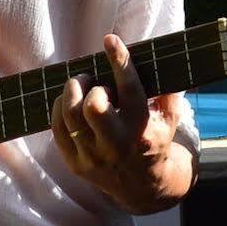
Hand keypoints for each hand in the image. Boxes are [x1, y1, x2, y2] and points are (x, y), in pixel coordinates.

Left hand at [50, 35, 179, 210]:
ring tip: (80, 86)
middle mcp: (117, 144)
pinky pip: (57, 128)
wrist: (143, 185)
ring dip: (72, 92)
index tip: (111, 40)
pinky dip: (59, 108)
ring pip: (70, 114)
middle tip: (91, 80)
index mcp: (142, 128)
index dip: (119, 60)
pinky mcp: (75, 163)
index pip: (130, 89)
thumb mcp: (169, 118)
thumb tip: (161, 59)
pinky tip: (70, 102)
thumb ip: (167, 90)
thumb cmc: (154, 139)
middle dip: (89, 85)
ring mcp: (93, 155)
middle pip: (93, 106)